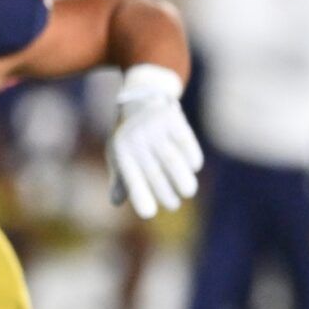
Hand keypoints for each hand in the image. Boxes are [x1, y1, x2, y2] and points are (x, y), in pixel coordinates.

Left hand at [107, 64, 201, 219]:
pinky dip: (191, 155)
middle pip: (154, 171)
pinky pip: (184, 140)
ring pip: (171, 158)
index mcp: (122, 149)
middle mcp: (137, 139)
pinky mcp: (172, 118)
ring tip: (187, 192)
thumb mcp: (118, 151)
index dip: (139, 195)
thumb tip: (115, 202)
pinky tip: (194, 168)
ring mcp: (155, 128)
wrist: (141, 94)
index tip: (148, 214)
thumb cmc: (129, 132)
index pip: (131, 177)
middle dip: (164, 191)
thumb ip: (119, 177)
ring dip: (180, 177)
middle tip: (173, 205)